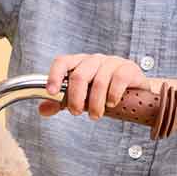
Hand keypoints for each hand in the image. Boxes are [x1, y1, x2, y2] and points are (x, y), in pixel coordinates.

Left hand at [39, 53, 158, 119]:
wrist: (133, 89)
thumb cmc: (104, 90)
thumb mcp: (81, 97)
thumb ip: (62, 102)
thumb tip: (43, 110)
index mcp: (79, 63)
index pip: (62, 62)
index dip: (54, 76)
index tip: (52, 92)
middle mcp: (93, 60)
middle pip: (79, 75)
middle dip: (76, 98)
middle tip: (76, 112)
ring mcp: (111, 62)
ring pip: (99, 81)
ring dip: (95, 103)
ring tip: (95, 115)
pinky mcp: (128, 68)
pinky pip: (118, 79)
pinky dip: (113, 95)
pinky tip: (111, 103)